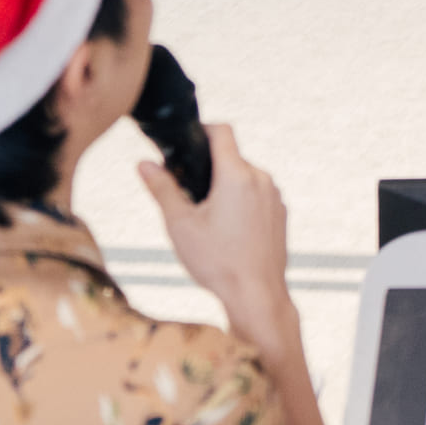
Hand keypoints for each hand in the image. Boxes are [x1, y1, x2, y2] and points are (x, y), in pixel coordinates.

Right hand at [140, 124, 297, 359]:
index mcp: (237, 175)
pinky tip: (226, 232)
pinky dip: (241, 204)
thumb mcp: (180, 225)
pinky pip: (257, 197)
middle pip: (232, 159)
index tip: (187, 141)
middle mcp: (262, 179)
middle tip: (186, 195)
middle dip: (208, 170)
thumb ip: (162, 189)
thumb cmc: (216, 261)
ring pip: (245, 179)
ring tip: (205, 220)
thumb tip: (144, 163)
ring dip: (225, 188)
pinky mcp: (281, 213)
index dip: (203, 130)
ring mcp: (275, 196)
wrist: (256, 293)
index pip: (223, 132)